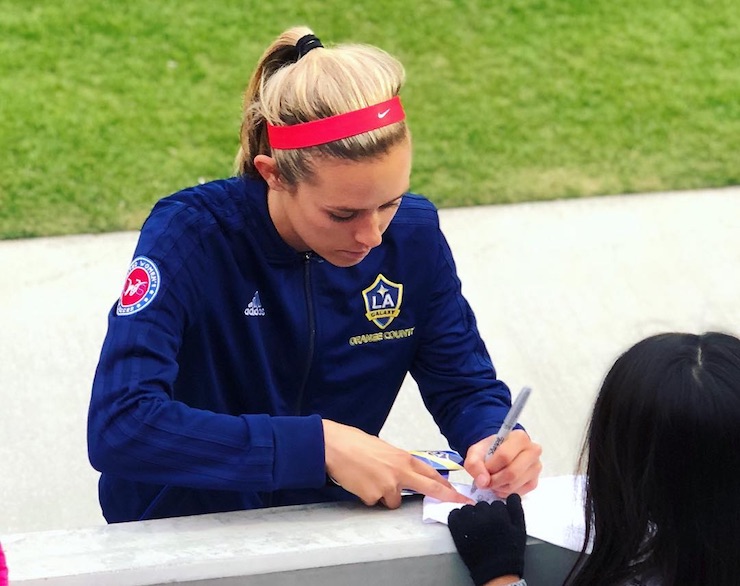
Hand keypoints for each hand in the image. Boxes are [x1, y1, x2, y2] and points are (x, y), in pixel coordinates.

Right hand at [322, 419, 472, 507]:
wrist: (332, 446)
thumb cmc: (353, 442)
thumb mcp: (382, 448)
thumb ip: (396, 462)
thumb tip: (402, 472)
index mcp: (402, 458)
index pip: (430, 473)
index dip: (445, 485)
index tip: (458, 493)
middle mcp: (399, 473)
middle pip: (428, 488)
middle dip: (446, 496)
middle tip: (460, 503)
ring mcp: (386, 486)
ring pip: (393, 500)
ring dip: (384, 495)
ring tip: (367, 478)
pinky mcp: (372, 496)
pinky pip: (373, 501)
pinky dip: (367, 495)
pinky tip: (358, 482)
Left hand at [448, 494, 526, 585]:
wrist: (495, 571)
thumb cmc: (509, 551)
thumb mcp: (519, 529)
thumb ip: (516, 509)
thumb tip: (513, 495)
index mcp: (498, 515)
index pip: (496, 503)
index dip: (497, 513)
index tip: (497, 522)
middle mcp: (482, 516)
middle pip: (482, 505)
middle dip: (485, 513)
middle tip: (487, 526)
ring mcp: (468, 522)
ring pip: (468, 508)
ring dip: (472, 515)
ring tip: (477, 527)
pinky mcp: (457, 529)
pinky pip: (455, 514)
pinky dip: (458, 517)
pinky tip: (465, 525)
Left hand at [464, 429, 541, 496]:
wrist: (497, 454)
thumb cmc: (489, 451)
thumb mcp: (475, 452)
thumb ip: (474, 464)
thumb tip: (483, 482)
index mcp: (519, 437)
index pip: (504, 456)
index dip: (491, 467)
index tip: (484, 469)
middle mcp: (532, 451)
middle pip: (512, 473)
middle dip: (495, 480)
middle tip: (486, 480)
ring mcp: (536, 467)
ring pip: (515, 484)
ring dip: (499, 487)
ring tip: (493, 481)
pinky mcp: (534, 481)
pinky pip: (519, 492)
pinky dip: (505, 492)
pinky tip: (500, 485)